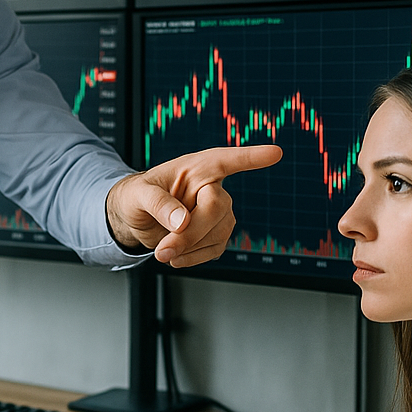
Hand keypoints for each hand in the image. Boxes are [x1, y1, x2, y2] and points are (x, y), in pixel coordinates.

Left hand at [105, 145, 282, 265]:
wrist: (136, 219)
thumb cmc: (136, 196)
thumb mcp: (138, 194)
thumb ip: (158, 203)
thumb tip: (182, 221)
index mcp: (197, 167)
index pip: (227, 160)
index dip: (251, 157)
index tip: (275, 153)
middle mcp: (212, 187)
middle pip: (217, 208)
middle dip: (191, 233)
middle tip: (163, 249)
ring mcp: (217, 212)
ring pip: (218, 233)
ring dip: (190, 248)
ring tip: (162, 252)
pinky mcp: (216, 233)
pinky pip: (214, 249)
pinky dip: (193, 258)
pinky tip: (176, 256)